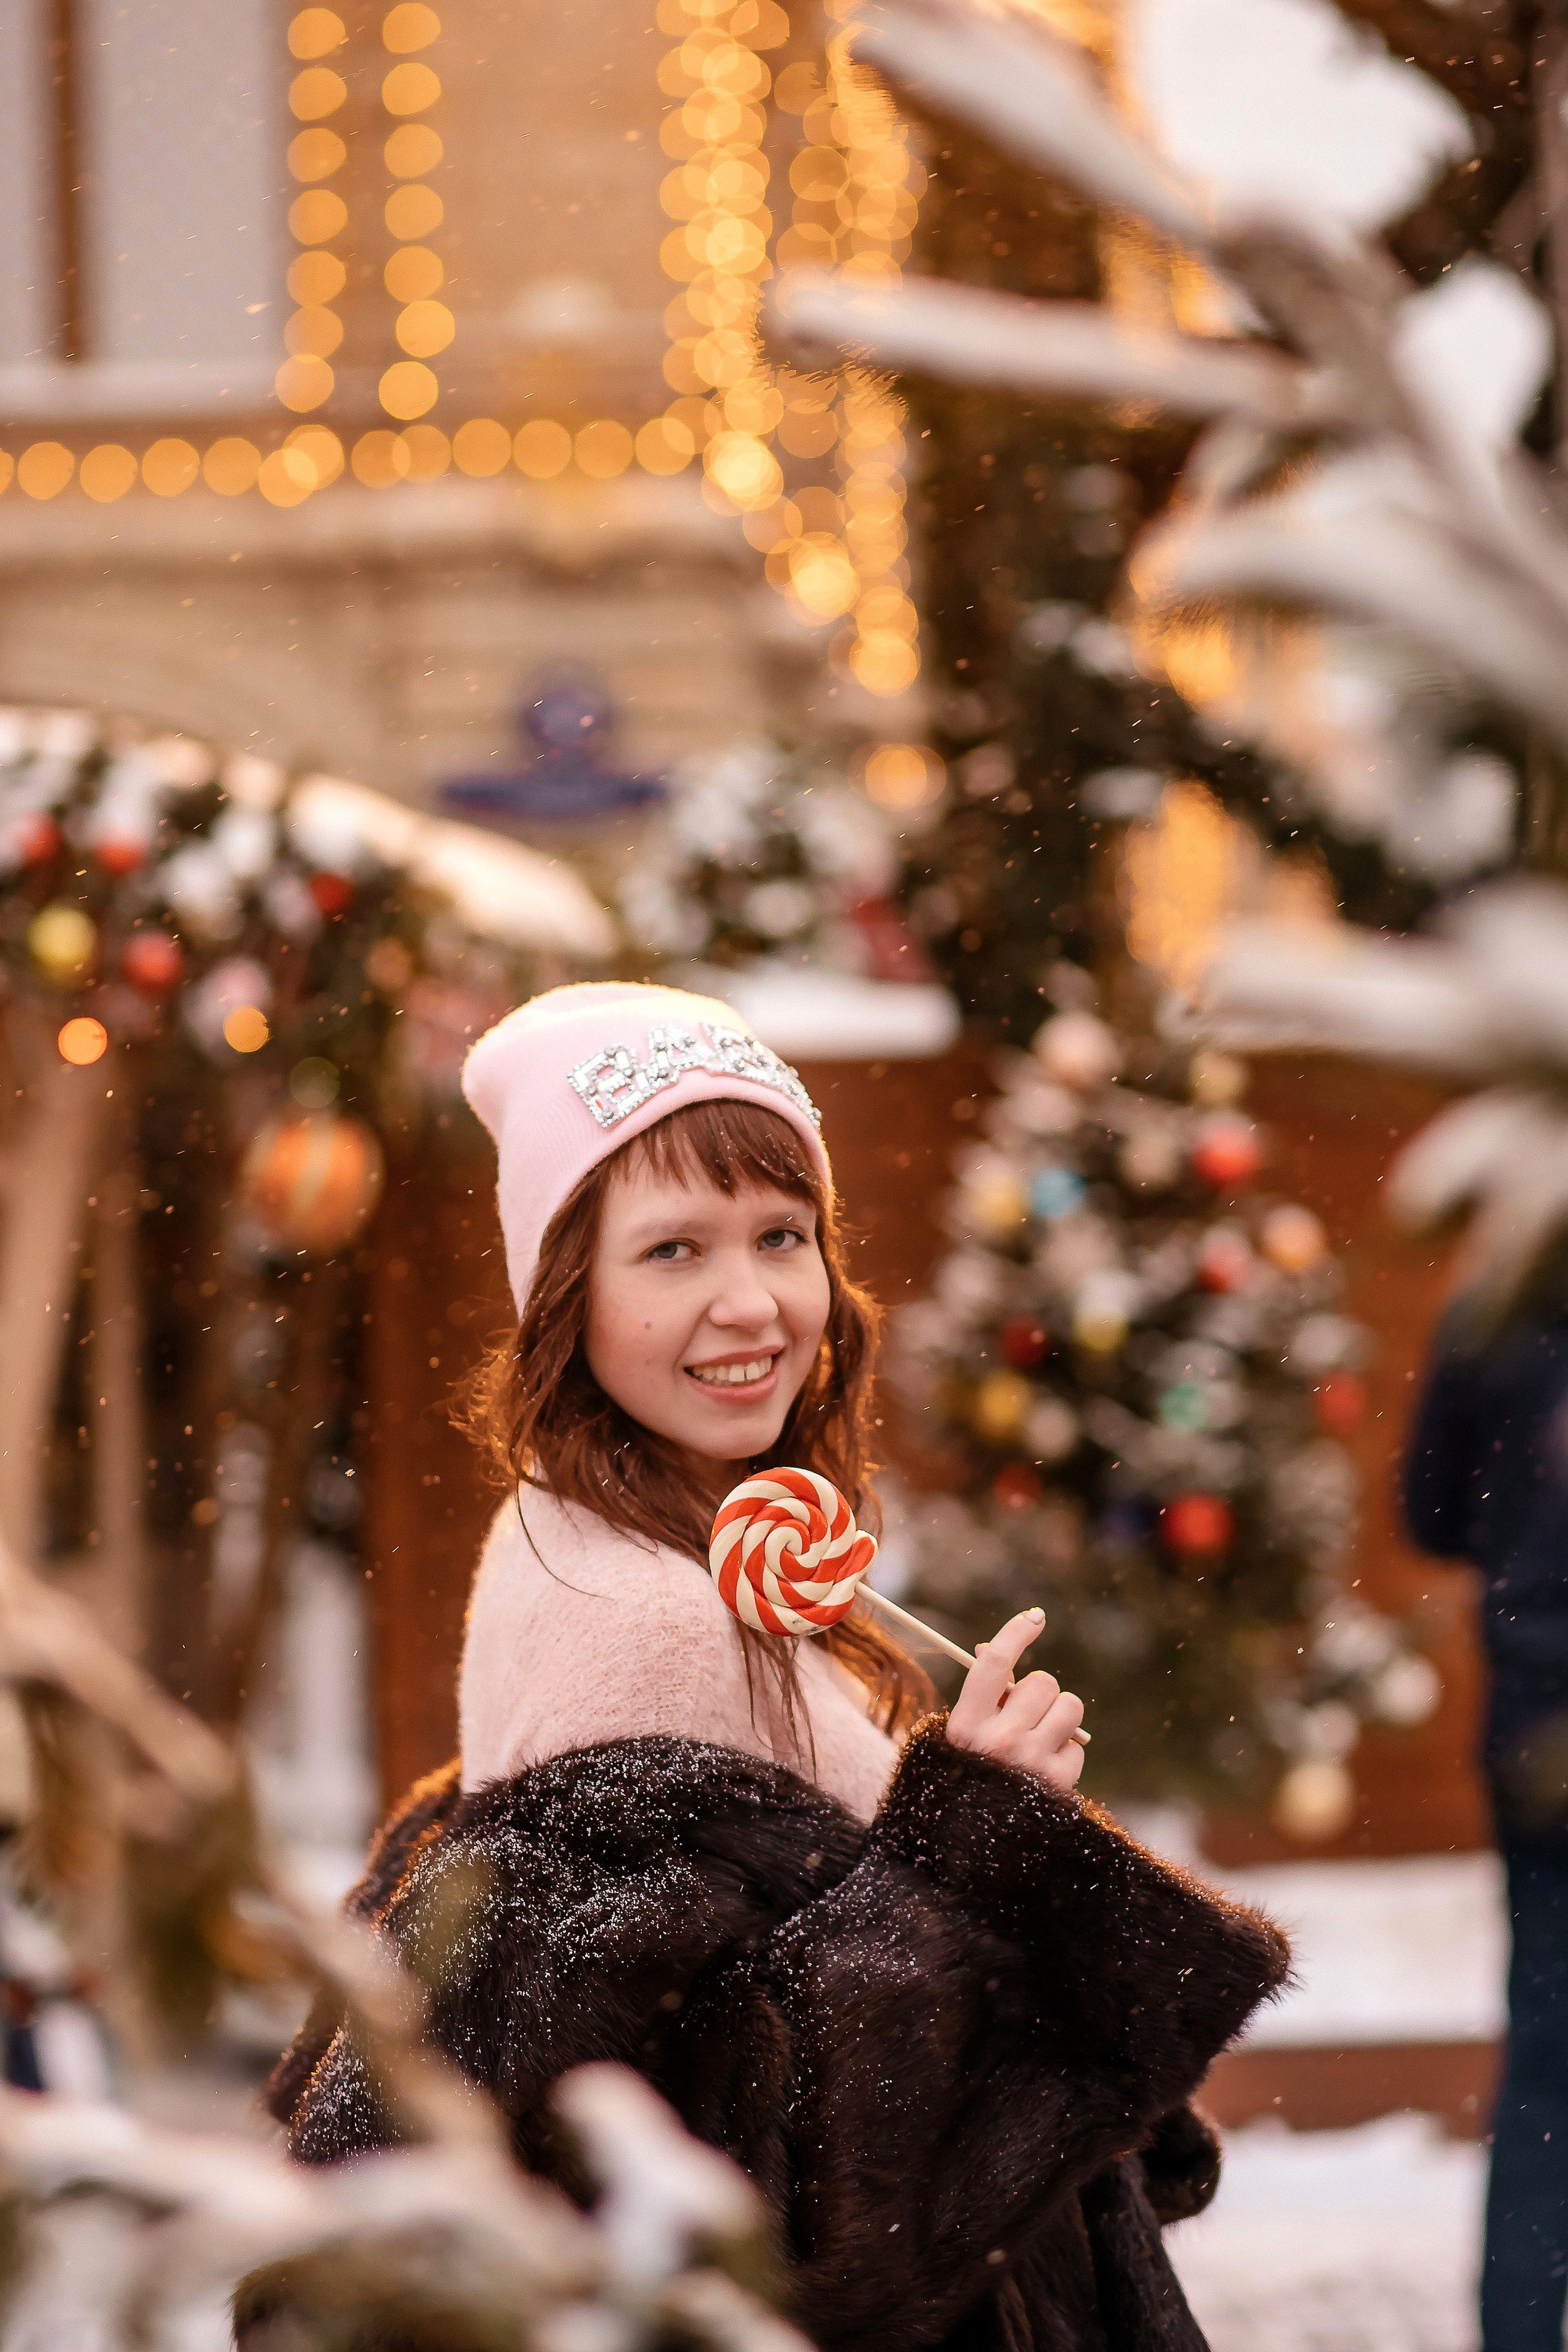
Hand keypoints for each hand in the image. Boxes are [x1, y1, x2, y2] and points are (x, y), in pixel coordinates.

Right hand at [946, 1608, 1085, 1793]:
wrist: (975, 1845)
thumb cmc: (969, 1777)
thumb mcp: (964, 1735)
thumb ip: (985, 1697)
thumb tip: (1000, 1650)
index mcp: (965, 1724)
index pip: (993, 1662)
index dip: (1016, 1632)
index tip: (1035, 1617)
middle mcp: (997, 1740)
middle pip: (1042, 1683)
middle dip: (1040, 1695)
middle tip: (1027, 1716)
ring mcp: (1030, 1761)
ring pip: (1069, 1707)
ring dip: (1060, 1717)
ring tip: (1040, 1739)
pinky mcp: (1057, 1782)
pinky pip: (1077, 1745)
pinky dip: (1065, 1754)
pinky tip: (1045, 1771)